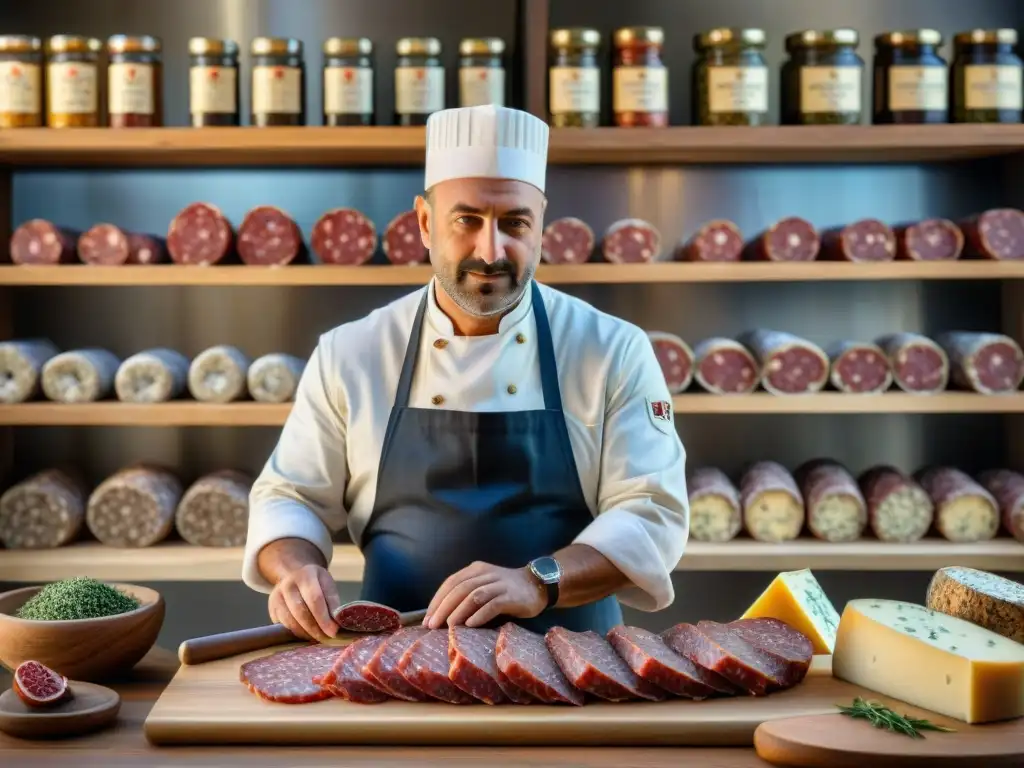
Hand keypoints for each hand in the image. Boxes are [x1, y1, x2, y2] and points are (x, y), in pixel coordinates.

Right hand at [268, 563, 341, 640]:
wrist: (293, 575)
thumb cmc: (315, 582)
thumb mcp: (327, 585)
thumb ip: (332, 602)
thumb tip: (337, 621)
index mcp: (306, 576)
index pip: (315, 599)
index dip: (324, 618)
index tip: (333, 631)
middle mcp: (288, 585)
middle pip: (300, 612)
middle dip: (315, 629)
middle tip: (326, 638)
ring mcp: (276, 596)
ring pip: (290, 621)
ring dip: (305, 633)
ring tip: (317, 638)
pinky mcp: (271, 608)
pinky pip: (283, 625)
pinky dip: (296, 633)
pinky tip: (306, 635)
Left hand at [423, 561, 547, 628]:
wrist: (537, 585)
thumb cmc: (505, 591)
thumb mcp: (484, 586)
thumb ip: (466, 595)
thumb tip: (442, 617)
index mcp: (476, 569)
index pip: (451, 582)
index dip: (437, 600)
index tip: (427, 619)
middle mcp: (486, 573)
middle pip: (459, 589)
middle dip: (443, 607)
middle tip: (432, 625)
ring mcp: (499, 584)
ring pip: (474, 595)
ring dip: (458, 611)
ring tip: (448, 626)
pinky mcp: (511, 596)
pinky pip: (493, 604)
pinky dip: (480, 614)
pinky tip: (470, 625)